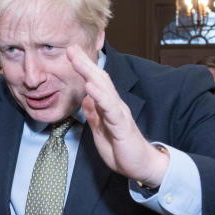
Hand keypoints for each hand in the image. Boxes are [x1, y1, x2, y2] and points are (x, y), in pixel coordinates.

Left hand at [67, 45, 168, 185]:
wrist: (142, 167)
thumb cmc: (123, 150)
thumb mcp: (101, 132)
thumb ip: (94, 115)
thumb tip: (85, 100)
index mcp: (109, 107)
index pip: (95, 83)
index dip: (83, 69)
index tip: (71, 54)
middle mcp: (116, 106)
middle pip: (100, 80)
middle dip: (84, 64)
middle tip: (71, 48)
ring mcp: (119, 114)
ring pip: (104, 89)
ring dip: (89, 73)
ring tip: (77, 60)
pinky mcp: (122, 126)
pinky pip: (110, 109)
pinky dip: (100, 96)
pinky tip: (90, 87)